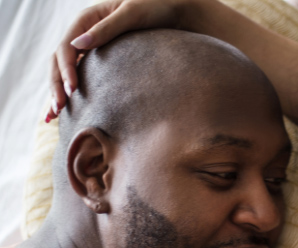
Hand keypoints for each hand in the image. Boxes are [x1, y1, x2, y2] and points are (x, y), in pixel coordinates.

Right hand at [48, 0, 187, 120]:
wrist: (172, 11)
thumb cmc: (153, 9)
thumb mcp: (131, 15)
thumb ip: (106, 29)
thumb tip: (78, 45)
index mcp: (86, 20)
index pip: (66, 47)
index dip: (65, 70)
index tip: (71, 90)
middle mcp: (84, 33)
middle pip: (59, 60)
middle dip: (56, 85)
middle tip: (57, 110)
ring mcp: (91, 47)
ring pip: (65, 69)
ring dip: (58, 91)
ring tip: (53, 115)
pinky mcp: (100, 59)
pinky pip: (80, 74)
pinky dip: (71, 90)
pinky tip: (67, 109)